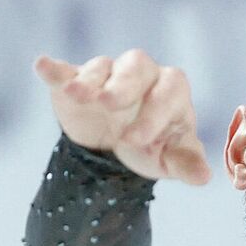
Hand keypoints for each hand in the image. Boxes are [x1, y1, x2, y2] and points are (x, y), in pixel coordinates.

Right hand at [34, 50, 211, 184]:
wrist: (119, 147)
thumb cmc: (154, 145)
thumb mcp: (171, 158)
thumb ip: (186, 164)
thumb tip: (203, 178)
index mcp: (170, 90)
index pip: (168, 92)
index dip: (155, 112)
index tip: (137, 140)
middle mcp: (141, 74)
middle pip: (136, 67)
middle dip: (123, 85)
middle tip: (110, 104)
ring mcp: (107, 75)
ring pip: (100, 67)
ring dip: (88, 81)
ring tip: (78, 95)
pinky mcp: (74, 81)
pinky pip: (65, 71)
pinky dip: (54, 70)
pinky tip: (43, 67)